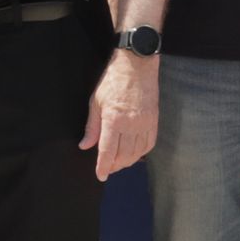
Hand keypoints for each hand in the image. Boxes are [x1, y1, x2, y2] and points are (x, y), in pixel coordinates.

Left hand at [79, 50, 158, 180]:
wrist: (137, 65)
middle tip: (107, 168)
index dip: (103, 166)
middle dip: (114, 166)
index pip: (107, 151)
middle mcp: (131, 125)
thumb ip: (92, 126)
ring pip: (137, 153)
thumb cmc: (113, 80)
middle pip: (123, 156)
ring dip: (127, 162)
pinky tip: (134, 154)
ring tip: (119, 163)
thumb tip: (85, 145)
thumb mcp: (96, 101)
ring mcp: (144, 123)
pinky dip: (141, 153)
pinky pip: (149, 144)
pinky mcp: (154, 120)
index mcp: (113, 120)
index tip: (100, 175)